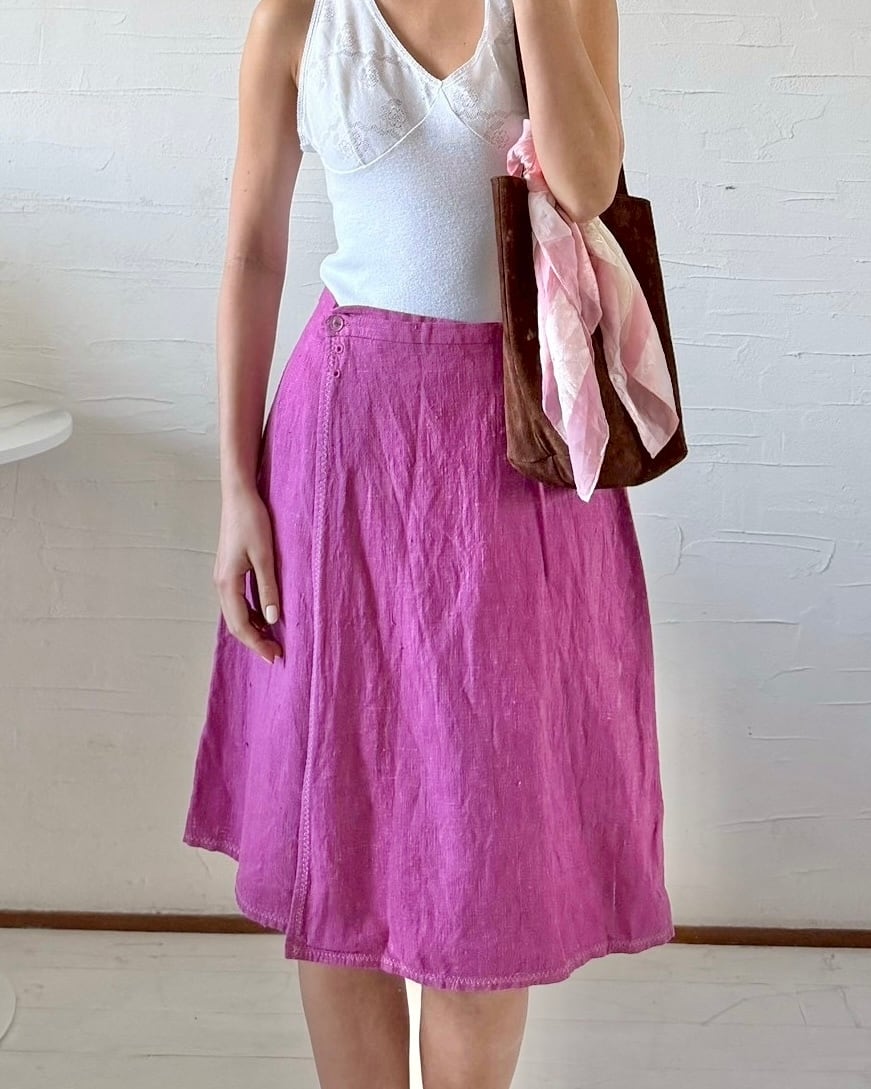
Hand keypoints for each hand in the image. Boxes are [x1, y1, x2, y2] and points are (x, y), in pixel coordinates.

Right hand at [213, 486, 282, 663]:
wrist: (238, 496)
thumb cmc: (252, 522)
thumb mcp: (265, 556)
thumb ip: (268, 588)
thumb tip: (273, 620)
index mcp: (227, 583)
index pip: (241, 625)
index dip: (257, 644)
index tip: (275, 656)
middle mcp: (221, 584)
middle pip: (235, 623)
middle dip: (254, 641)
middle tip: (276, 654)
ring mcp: (223, 577)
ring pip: (235, 613)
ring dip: (252, 628)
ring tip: (272, 639)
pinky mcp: (229, 570)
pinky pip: (237, 601)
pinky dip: (250, 613)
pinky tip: (266, 616)